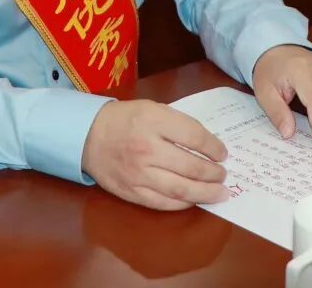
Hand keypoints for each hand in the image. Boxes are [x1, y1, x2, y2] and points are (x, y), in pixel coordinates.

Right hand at [82, 99, 228, 210]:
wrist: (88, 136)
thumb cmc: (125, 119)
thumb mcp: (152, 108)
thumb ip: (178, 124)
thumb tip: (207, 145)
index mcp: (153, 121)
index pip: (194, 137)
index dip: (214, 147)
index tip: (222, 153)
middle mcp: (147, 148)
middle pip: (191, 167)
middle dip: (213, 173)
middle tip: (223, 175)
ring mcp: (139, 173)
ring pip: (180, 189)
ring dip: (205, 193)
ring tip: (219, 192)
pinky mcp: (132, 192)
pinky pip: (163, 203)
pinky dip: (183, 203)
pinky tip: (194, 199)